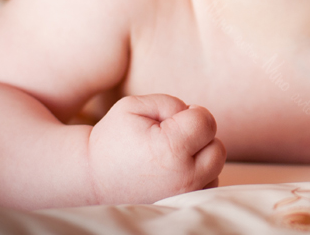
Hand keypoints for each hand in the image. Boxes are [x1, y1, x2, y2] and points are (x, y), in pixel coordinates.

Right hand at [87, 94, 224, 203]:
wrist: (91, 181)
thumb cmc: (114, 139)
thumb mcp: (133, 106)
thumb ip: (171, 102)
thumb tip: (195, 115)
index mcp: (171, 149)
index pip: (206, 121)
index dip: (191, 114)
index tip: (171, 121)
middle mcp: (184, 178)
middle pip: (217, 147)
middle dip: (199, 137)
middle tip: (172, 138)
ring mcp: (185, 197)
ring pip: (214, 168)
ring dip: (199, 158)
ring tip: (170, 156)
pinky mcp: (183, 208)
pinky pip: (208, 185)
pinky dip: (197, 176)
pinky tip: (173, 171)